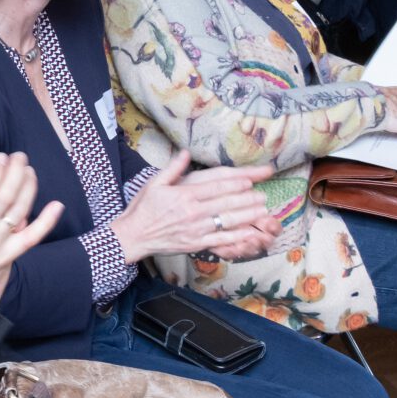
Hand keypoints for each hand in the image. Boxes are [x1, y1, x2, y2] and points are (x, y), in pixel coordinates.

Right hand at [109, 155, 276, 263]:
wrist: (133, 236)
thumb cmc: (143, 209)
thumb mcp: (154, 183)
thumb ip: (173, 168)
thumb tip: (186, 153)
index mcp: (184, 195)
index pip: (216, 187)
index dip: (235, 183)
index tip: (250, 180)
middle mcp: (193, 212)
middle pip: (226, 204)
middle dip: (247, 199)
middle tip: (263, 194)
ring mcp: (196, 230)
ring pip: (227, 221)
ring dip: (247, 216)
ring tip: (262, 210)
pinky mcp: (196, 244)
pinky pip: (221, 240)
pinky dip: (237, 237)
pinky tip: (249, 233)